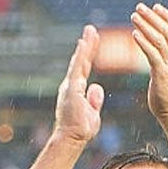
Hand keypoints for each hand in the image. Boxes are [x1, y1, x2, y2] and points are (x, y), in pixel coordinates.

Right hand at [54, 25, 103, 143]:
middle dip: (87, 45)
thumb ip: (94, 100)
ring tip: (91, 31)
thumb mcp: (92, 113)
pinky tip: (84, 43)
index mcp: (76, 90)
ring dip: (86, 45)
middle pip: (81, 61)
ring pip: (79, 61)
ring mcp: (70, 86)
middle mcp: (71, 85)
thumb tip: (97, 86)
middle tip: (92, 30)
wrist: (72, 139)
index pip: (84, 68)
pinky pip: (77, 68)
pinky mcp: (72, 88)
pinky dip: (80, 55)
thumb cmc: (81, 130)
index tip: (92, 42)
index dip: (88, 55)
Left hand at [131, 3, 167, 121]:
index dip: (166, 16)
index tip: (155, 6)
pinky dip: (143, 42)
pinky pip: (152, 54)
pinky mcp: (161, 73)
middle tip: (139, 7)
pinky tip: (134, 34)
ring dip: (145, 26)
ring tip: (133, 17)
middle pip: (166, 30)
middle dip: (152, 17)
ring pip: (159, 39)